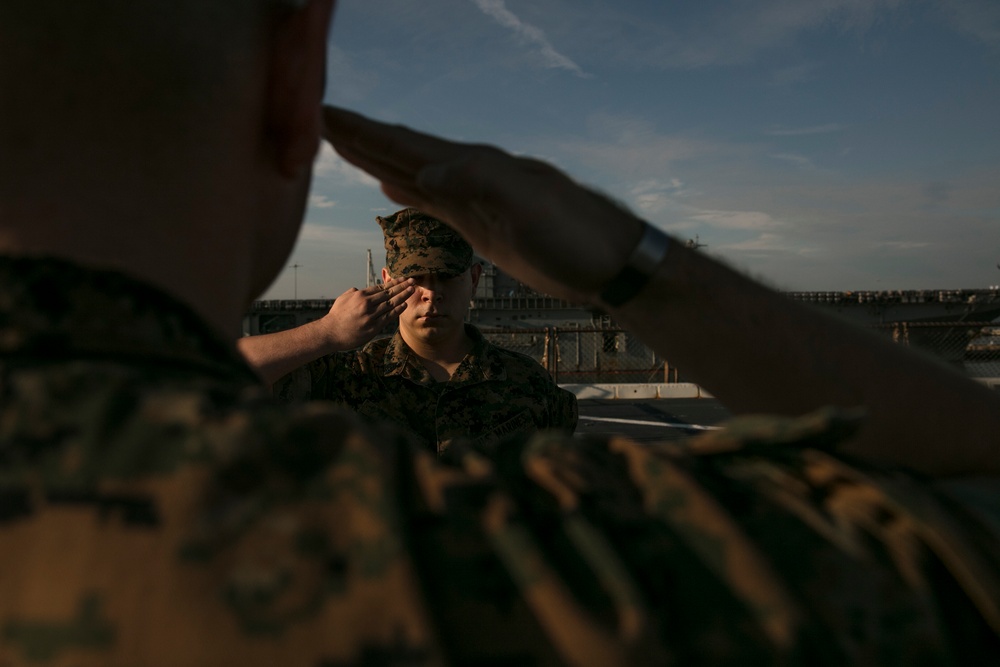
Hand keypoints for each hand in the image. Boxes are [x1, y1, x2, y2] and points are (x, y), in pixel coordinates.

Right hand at [322, 106, 645, 303]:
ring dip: (375, 160)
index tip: (322, 113)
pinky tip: (391, 186)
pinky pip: (431, 201)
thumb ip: (477, 182)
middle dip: (358, 137)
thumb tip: (421, 173)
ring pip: (410, 173)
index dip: (362, 130)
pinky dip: (405, 190)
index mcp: (473, 165)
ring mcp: (472, 200)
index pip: (404, 142)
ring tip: (341, 145)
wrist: (609, 263)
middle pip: (400, 151)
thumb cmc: (575, 233)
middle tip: (315, 119)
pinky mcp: (480, 226)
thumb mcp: (528, 204)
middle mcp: (467, 175)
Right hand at [322, 276, 412, 349]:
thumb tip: (358, 288)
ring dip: (403, 295)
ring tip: (412, 289)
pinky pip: (388, 317)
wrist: (330, 333)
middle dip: (402, 286)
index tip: (402, 279)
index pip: (381, 287)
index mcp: (360, 295)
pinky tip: (405, 304)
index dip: (393, 282)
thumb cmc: (336, 316)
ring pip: (391, 303)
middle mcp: (367, 303)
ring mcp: (370, 315)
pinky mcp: (373, 327)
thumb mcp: (342, 299)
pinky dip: (397, 310)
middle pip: (389, 293)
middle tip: (412, 280)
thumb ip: (352, 292)